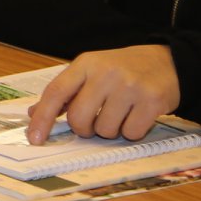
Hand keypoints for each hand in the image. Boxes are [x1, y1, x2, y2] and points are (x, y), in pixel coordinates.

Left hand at [25, 45, 179, 144]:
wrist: (167, 62)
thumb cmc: (123, 69)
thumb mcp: (91, 71)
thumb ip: (65, 92)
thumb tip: (34, 114)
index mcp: (86, 64)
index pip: (56, 92)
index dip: (43, 117)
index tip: (34, 137)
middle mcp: (106, 73)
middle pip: (79, 118)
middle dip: (84, 129)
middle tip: (94, 123)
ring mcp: (130, 86)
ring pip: (105, 130)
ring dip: (110, 130)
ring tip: (120, 113)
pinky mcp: (152, 101)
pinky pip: (131, 133)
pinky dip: (132, 131)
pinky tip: (137, 115)